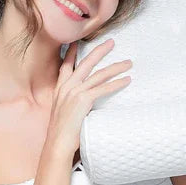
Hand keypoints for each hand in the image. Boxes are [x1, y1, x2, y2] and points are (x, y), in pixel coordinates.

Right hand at [46, 39, 132, 154]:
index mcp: (60, 89)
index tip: (78, 41)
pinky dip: (117, 83)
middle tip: (111, 42)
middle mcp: (66, 87)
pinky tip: (126, 80)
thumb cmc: (61, 132)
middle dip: (100, 51)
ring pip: (99, 74)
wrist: (58, 143)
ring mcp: (74, 92)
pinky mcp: (83, 100)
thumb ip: (70, 102)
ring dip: (116, 67)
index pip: (66, 66)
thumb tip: (81, 100)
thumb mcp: (62, 112)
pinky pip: (103, 88)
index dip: (72, 53)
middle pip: (86, 63)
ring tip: (128, 63)